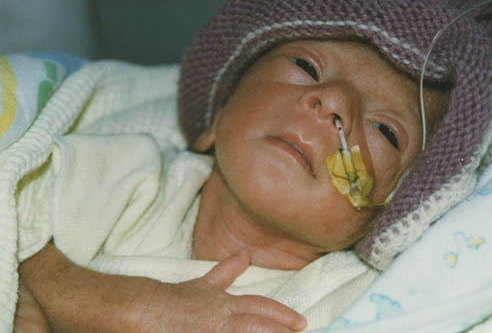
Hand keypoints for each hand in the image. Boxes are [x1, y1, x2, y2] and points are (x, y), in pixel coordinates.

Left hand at [19, 244, 306, 331]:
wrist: (93, 306)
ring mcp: (197, 298)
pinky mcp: (183, 291)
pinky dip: (230, 270)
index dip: (274, 331)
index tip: (297, 331)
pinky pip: (213, 280)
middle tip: (304, 326)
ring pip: (242, 302)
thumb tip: (227, 309)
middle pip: (254, 316)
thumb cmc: (122, 331)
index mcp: (206, 325)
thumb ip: (208, 315)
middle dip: (280, 323)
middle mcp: (208, 310)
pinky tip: (244, 259)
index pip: (250, 328)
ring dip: (269, 309)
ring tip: (292, 315)